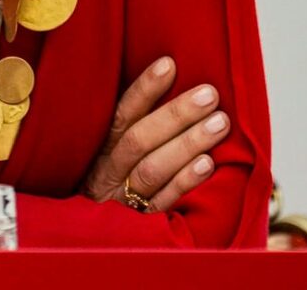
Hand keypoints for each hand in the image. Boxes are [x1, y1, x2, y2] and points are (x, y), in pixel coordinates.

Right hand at [79, 56, 230, 212]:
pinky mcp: (140, 223)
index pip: (121, 115)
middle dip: (176, 114)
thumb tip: (166, 81)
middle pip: (139, 140)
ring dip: (187, 143)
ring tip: (219, 123)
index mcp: (99, 150)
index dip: (144, 90)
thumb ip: (129, 127)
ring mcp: (122, 199)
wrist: (87, 241)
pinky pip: (163, 201)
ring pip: (153, 169)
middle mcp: (108, 172)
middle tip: (209, 95)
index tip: (169, 64)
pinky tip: (207, 164)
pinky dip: (185, 181)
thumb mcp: (107, 156)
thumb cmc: (109, 185)